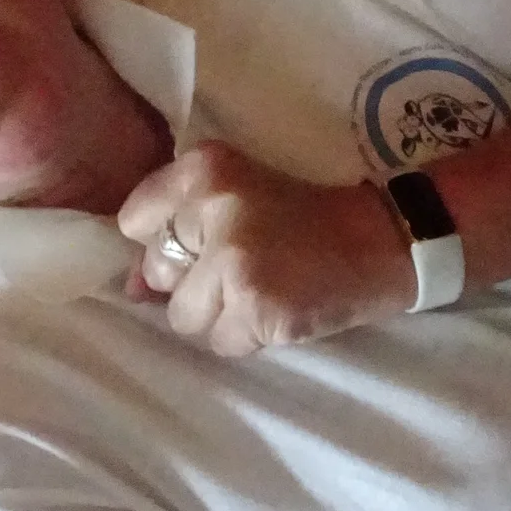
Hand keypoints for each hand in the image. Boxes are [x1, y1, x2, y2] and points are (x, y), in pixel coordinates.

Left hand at [117, 142, 413, 356]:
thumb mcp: (237, 198)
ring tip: (261, 291)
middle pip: (157, 272)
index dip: (165, 241)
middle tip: (244, 267)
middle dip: (193, 282)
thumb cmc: (304, 218)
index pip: (135, 219)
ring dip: (219, 315)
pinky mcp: (255, 307)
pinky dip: (248, 335)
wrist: (381, 242)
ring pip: (184, 316)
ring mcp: (233, 261)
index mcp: (204, 169)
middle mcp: (212, 208)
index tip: (202, 242)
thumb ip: (178, 231)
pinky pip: (221, 342)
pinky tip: (278, 310)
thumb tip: (130, 291)